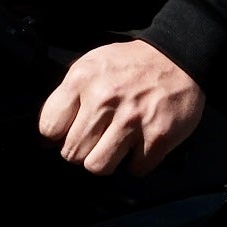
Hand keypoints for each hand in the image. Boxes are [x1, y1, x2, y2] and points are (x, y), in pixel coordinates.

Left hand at [38, 39, 203, 175]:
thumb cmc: (131, 65)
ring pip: (98, 167)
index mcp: (83, 79)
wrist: (178, 57)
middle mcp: (105, 98)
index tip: (71, 131)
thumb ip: (68, 97)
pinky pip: (135, 170)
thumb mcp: (91, 66)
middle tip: (98, 138)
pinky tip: (140, 144)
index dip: (59, 134)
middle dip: (83, 150)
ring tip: (116, 145)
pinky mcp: (158, 135)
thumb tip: (48, 139)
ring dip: (107, 160)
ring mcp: (133, 119)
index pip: (49, 127)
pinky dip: (138, 162)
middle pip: (72, 153)